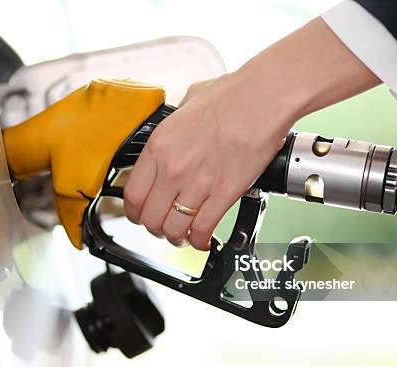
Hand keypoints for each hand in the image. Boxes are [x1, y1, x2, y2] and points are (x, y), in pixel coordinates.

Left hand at [123, 71, 294, 249]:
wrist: (263, 98)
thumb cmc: (232, 95)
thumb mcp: (189, 101)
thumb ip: (177, 120)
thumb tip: (179, 124)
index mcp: (159, 146)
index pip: (132, 194)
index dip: (135, 212)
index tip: (141, 214)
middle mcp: (173, 168)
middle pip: (150, 217)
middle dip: (155, 228)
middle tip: (162, 227)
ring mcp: (198, 183)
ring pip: (173, 228)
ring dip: (176, 238)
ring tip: (182, 236)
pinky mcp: (224, 193)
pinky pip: (203, 228)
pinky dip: (200, 240)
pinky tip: (202, 239)